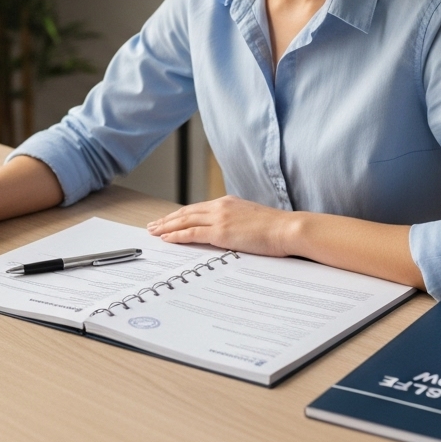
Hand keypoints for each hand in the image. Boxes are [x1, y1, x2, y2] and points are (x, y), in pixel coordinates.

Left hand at [146, 195, 298, 256]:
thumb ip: (236, 221)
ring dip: (167, 227)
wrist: (287, 229)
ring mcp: (219, 218)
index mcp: (228, 202)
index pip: (197, 208)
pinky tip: (167, 238)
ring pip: (185, 221)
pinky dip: (176, 235)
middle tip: (153, 226)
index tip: (168, 220)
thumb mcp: (251, 219)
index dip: (180, 214)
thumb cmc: (275, 228)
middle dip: (168, 220)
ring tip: (154, 232)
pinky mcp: (221, 232)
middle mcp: (220, 206)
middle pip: (186, 212)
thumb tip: (228, 232)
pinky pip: (192, 233)